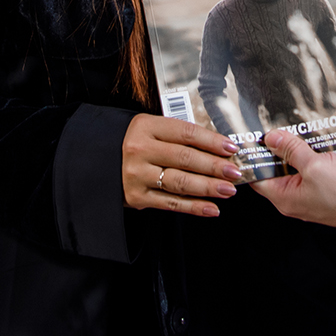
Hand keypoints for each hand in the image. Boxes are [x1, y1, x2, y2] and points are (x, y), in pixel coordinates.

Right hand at [122, 114, 241, 216]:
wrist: (100, 161)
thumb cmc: (134, 143)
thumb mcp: (150, 129)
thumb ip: (178, 135)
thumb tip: (218, 147)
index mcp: (146, 127)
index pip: (186, 133)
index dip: (211, 141)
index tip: (231, 148)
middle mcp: (140, 150)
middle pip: (185, 158)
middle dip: (215, 167)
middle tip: (235, 172)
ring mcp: (137, 175)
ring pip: (180, 182)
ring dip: (208, 188)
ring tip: (228, 190)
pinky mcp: (137, 197)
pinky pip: (170, 203)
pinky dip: (193, 207)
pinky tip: (211, 208)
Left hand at [251, 130, 335, 232]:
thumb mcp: (315, 165)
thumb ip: (291, 150)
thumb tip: (272, 138)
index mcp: (285, 198)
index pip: (257, 177)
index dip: (253, 157)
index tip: (251, 137)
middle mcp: (295, 200)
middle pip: (276, 171)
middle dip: (276, 149)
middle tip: (275, 127)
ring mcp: (311, 196)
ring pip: (295, 169)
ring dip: (296, 151)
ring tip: (297, 131)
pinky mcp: (325, 191)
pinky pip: (312, 171)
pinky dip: (311, 157)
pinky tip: (316, 142)